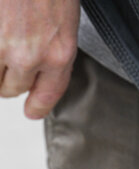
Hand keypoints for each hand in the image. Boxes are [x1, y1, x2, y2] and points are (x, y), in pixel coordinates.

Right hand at [0, 0, 79, 118]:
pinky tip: (0, 27)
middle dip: (7, 77)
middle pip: (11, 88)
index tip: (31, 110)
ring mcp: (0, 45)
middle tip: (6, 59)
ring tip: (2, 43)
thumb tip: (36, 67)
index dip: (37, 106)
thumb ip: (53, 45)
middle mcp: (29, 55)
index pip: (49, 94)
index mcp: (59, 53)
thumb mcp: (64, 19)